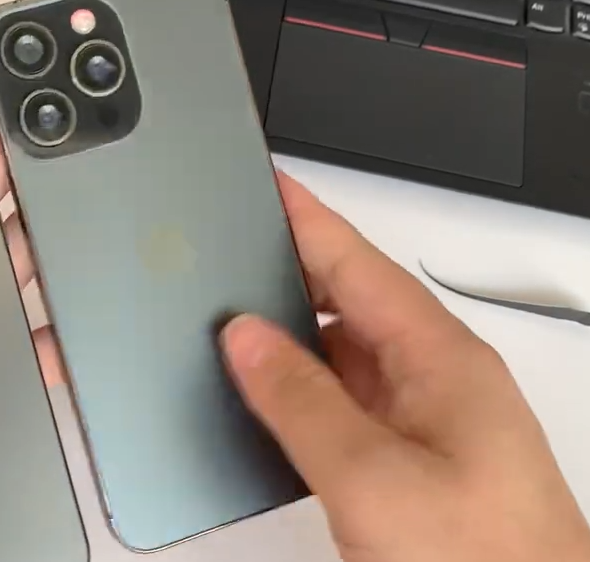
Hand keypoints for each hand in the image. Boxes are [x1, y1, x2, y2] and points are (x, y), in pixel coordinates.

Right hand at [221, 175, 589, 561]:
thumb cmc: (483, 561)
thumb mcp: (371, 478)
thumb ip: (300, 401)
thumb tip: (245, 337)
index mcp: (442, 359)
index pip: (359, 262)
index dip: (305, 218)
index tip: (263, 182)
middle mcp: (439, 379)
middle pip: (351, 300)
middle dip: (287, 274)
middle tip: (223, 258)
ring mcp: (430, 420)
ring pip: (347, 353)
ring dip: (291, 340)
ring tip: (229, 333)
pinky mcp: (418, 459)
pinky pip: (350, 400)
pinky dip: (304, 390)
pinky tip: (268, 405)